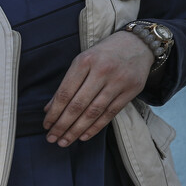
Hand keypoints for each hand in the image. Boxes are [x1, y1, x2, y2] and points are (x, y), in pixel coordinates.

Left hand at [43, 30, 153, 146]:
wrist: (139, 43)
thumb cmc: (103, 54)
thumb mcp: (82, 61)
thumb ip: (67, 84)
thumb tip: (49, 109)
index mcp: (85, 61)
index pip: (65, 93)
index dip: (54, 112)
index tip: (46, 125)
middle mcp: (102, 71)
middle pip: (78, 105)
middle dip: (62, 125)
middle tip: (51, 138)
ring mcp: (118, 81)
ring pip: (93, 112)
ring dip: (76, 130)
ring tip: (64, 141)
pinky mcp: (131, 90)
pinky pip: (110, 114)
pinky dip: (95, 127)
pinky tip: (83, 136)